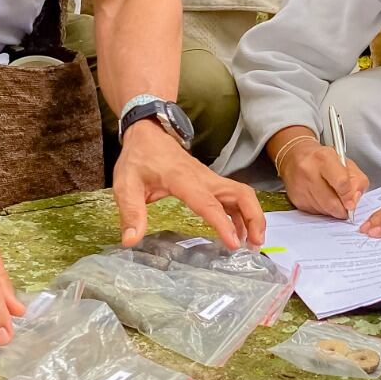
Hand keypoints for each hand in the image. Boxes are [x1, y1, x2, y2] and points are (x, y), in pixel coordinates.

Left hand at [115, 121, 265, 249]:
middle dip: (253, 218)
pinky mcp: (211, 182)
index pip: (208, 203)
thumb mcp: (126, 185)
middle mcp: (203, 178)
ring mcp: (210, 179)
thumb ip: (131, 212)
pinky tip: (240, 232)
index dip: (223, 223)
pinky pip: (234, 197)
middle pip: (241, 194)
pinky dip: (242, 214)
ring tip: (253, 243)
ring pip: (242, 194)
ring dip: (253, 217)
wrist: (148, 134)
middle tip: (255, 245)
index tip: (233, 243)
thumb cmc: (138, 159)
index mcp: (183, 179)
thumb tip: (130, 240)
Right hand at [278, 140, 367, 218]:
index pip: (341, 182)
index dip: (349, 196)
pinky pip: (315, 212)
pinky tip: (322, 199)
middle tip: (347, 207)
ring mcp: (300, 187)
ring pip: (324, 210)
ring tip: (332, 197)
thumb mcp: (345, 162)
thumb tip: (355, 200)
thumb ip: (357, 180)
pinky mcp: (296, 199)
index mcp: (324, 158)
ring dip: (333, 210)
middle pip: (332, 202)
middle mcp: (309, 171)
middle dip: (343, 209)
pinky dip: (323, 210)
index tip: (353, 202)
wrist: (294, 157)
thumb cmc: (322, 159)